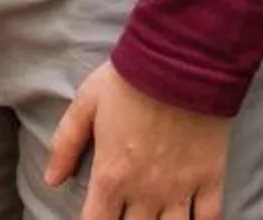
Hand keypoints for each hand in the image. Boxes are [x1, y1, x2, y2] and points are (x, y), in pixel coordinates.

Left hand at [44, 61, 232, 219]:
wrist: (183, 57)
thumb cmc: (131, 77)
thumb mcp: (87, 103)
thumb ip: (66, 143)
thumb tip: (52, 179)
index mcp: (111, 176)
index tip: (98, 217)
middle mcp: (144, 192)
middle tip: (127, 214)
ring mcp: (180, 188)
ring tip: (155, 219)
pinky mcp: (210, 177)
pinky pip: (208, 218)